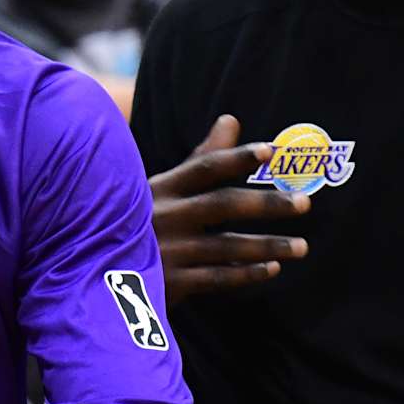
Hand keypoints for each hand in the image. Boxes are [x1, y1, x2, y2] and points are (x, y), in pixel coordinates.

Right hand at [150, 114, 309, 303]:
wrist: (98, 272)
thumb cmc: (138, 222)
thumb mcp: (160, 188)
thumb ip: (200, 159)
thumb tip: (231, 119)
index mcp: (160, 189)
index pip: (204, 168)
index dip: (236, 158)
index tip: (270, 151)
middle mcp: (162, 216)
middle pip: (222, 205)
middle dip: (266, 204)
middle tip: (305, 203)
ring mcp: (165, 251)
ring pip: (226, 246)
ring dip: (268, 246)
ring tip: (302, 247)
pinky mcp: (167, 283)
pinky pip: (216, 278)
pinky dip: (246, 274)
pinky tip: (272, 269)